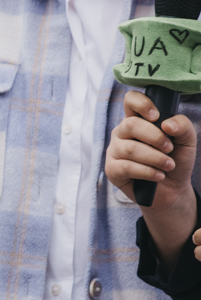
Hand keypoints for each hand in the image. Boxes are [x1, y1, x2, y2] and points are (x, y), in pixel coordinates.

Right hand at [105, 90, 196, 268]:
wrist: (172, 198)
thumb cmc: (177, 168)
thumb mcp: (187, 146)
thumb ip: (183, 129)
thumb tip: (169, 123)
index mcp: (139, 123)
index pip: (130, 100)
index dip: (139, 102)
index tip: (156, 113)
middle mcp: (123, 135)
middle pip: (129, 124)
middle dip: (151, 136)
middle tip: (168, 148)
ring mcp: (114, 153)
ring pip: (126, 146)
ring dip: (150, 156)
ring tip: (166, 166)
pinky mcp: (113, 173)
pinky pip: (122, 166)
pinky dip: (143, 170)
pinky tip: (157, 177)